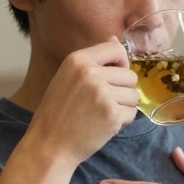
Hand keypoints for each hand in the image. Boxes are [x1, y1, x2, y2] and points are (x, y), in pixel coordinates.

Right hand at [24, 38, 139, 166]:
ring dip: (124, 107)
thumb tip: (116, 39)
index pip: (116, 49)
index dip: (121, 64)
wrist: (49, 145)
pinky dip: (122, 122)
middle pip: (130, 75)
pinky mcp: (111, 113)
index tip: (113, 78)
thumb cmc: (58, 112)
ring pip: (134, 95)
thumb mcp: (68, 77)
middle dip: (123, 91)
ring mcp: (102, 93)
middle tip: (104, 104)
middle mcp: (90, 73)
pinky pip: (132, 113)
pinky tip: (104, 126)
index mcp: (78, 59)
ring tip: (103, 114)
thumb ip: (93, 60)